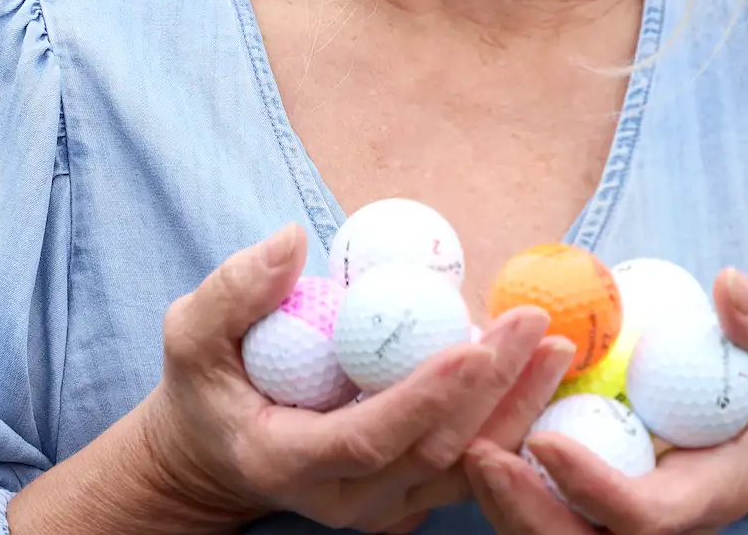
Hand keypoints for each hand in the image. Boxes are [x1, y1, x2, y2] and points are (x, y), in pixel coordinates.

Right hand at [134, 224, 578, 533]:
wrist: (214, 456)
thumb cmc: (205, 387)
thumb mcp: (191, 334)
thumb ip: (233, 290)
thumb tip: (293, 240)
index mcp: (288, 460)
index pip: (371, 438)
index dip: (427, 395)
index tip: (474, 343)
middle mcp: (343, 499)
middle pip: (435, 453)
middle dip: (493, 388)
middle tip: (534, 323)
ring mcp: (381, 509)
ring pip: (464, 468)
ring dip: (517, 408)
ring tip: (556, 346)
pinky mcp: (409, 500)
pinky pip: (470, 468)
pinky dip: (511, 422)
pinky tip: (542, 375)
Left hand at [462, 270, 747, 534]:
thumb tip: (728, 287)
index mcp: (703, 495)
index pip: (640, 518)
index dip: (591, 488)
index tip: (545, 440)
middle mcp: (654, 520)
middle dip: (522, 509)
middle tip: (476, 451)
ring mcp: (616, 514)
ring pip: (546, 532)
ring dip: (498, 497)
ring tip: (457, 438)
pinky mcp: (588, 495)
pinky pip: (535, 501)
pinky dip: (499, 473)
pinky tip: (466, 420)